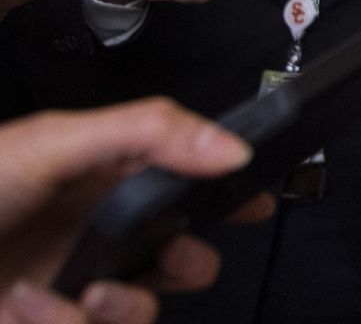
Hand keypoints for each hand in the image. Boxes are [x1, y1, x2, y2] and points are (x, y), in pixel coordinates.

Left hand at [0, 98, 271, 323]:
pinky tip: (29, 307)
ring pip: (136, 310)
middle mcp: (91, 237)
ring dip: (118, 308)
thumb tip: (228, 144)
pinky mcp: (50, 319)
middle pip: (176, 258)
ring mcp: (68, 289)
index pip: (182, 182)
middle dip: (187, 264)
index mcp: (101, 180)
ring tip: (84, 294)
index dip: (226, 192)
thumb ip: (147, 133)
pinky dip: (65, 323)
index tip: (254, 200)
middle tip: (176, 260)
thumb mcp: (52, 143)